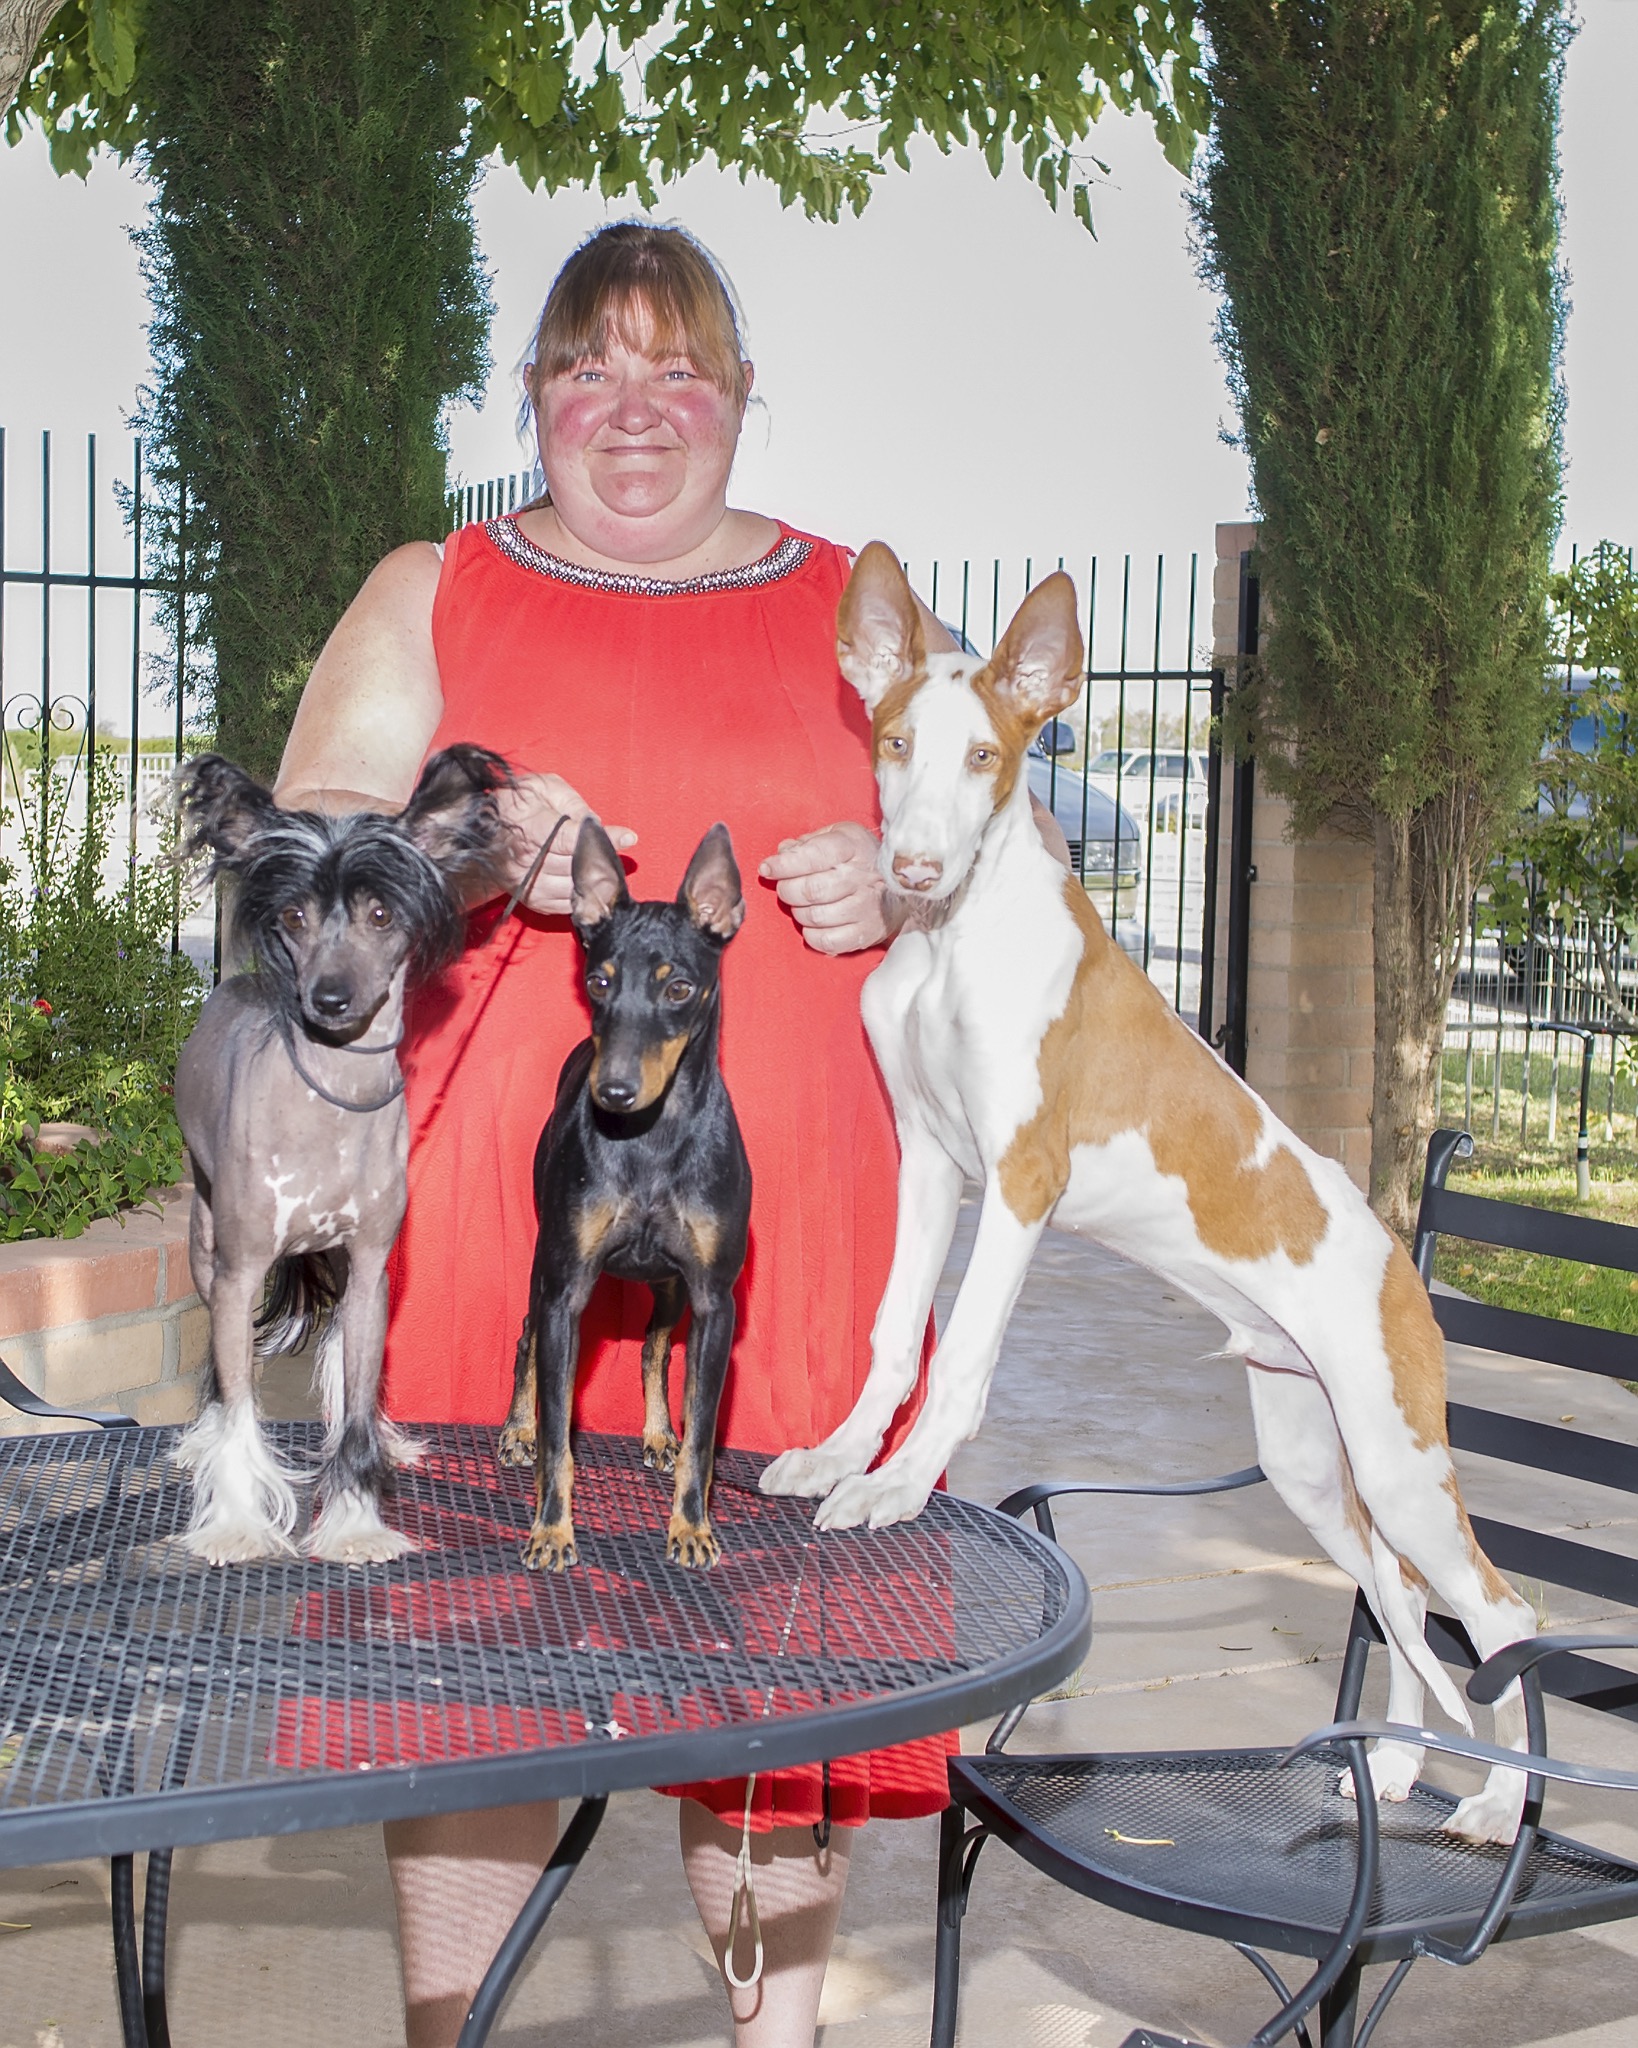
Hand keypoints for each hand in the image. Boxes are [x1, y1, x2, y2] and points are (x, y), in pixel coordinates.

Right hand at [496, 772, 635, 917]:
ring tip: (606, 868)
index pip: (572, 838)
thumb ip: (572, 803)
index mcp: (531, 829)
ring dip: (595, 879)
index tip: (628, 836)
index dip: (602, 838)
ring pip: (575, 886)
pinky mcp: (532, 900)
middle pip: (577, 865)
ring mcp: (529, 884)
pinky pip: (567, 904)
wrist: (481, 832)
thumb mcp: (543, 788)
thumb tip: (594, 824)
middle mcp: (527, 861)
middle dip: (602, 860)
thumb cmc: (516, 804)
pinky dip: (582, 894)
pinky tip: (589, 882)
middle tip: (618, 854)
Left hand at [759, 820, 891, 953]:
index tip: (767, 868)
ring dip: (798, 912)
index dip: (784, 864)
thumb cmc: (861, 857)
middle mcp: (863, 877)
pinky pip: (827, 941)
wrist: (903, 883)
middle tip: (786, 888)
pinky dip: (812, 935)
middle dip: (787, 890)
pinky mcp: (867, 932)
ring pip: (815, 917)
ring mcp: (867, 907)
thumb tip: (783, 851)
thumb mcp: (838, 835)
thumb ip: (808, 842)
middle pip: (811, 890)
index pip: (814, 855)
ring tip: (802, 905)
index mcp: (853, 846)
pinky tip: (814, 924)